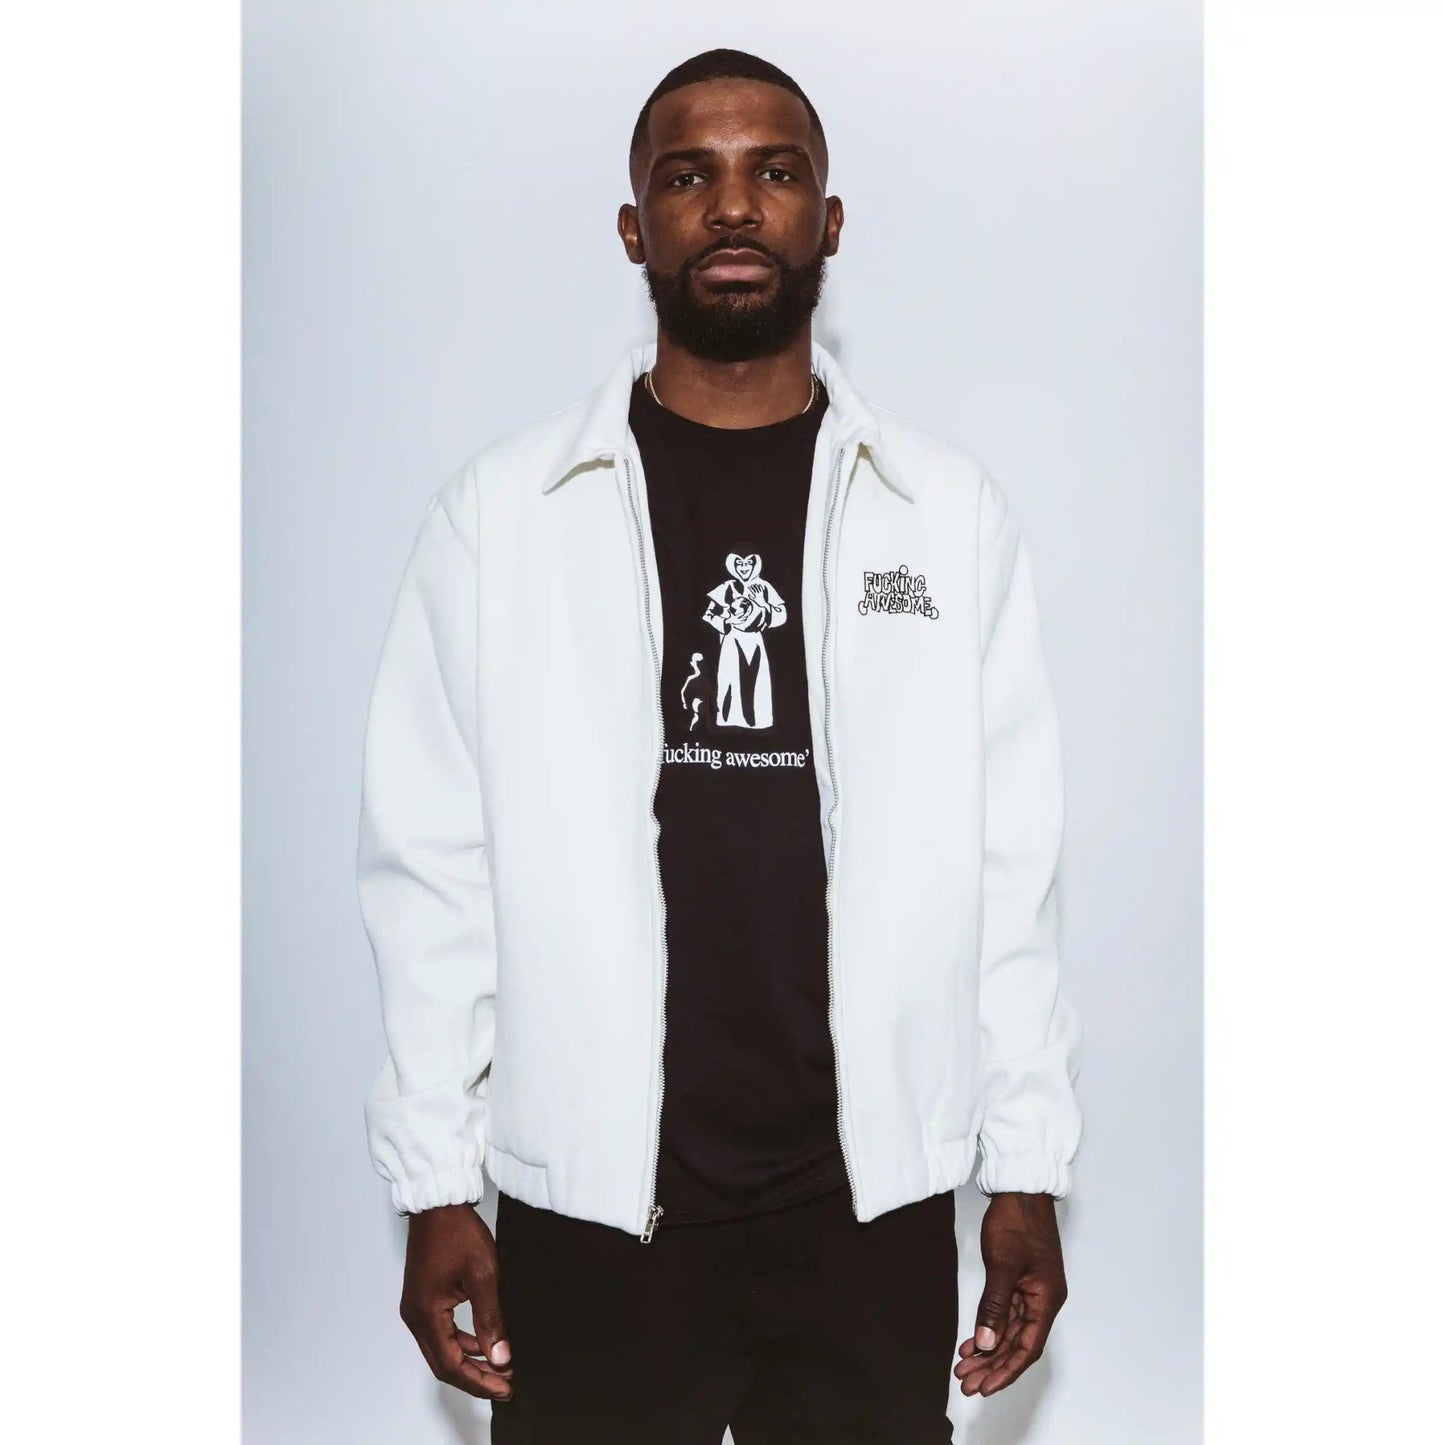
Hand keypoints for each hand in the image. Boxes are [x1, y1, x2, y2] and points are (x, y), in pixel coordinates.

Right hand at [399, 1203, 513, 1400]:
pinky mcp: (423, 1299)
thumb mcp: (483, 1275)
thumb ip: (491, 1319)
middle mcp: (415, 1317)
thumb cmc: (458, 1233)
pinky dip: (462, 1342)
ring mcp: (416, 1308)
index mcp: (426, 1314)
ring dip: (469, 1360)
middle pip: (443, 1363)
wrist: (438, 1205)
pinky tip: (483, 1343)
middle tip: (504, 1385)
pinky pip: (441, 1332)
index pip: (451, 1364)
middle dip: (475, 1377)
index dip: (479, 1381)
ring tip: (499, 1367)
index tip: (504, 1387)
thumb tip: (500, 1357)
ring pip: (442, 1349)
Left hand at [956, 1192, 1066, 1397]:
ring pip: (1009, 1331)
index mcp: (1047, 1299)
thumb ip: (994, 1305)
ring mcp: (1033, 1291)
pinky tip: (971, 1341)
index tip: (985, 1387)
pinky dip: (988, 1328)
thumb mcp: (1002, 1264)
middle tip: (966, 1382)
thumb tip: (986, 1342)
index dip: (1006, 1370)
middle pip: (1017, 1344)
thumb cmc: (1016, 1221)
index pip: (1027, 1347)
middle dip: (992, 1365)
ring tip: (963, 1366)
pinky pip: (1005, 1314)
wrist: (1020, 1188)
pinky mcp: (1020, 1281)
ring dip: (988, 1350)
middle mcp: (1043, 1300)